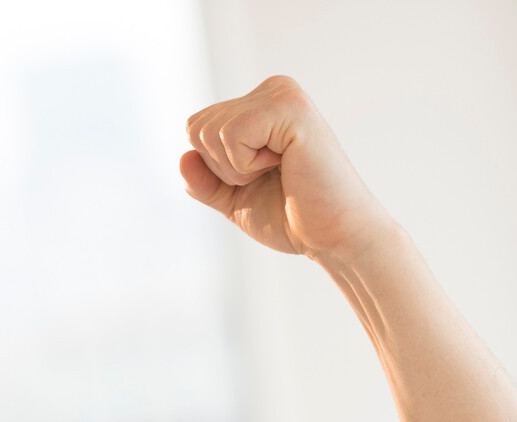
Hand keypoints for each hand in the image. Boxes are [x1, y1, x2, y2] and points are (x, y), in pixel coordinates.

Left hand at [180, 76, 394, 261]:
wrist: (332, 237)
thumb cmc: (291, 217)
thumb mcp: (233, 199)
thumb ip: (204, 181)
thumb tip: (183, 157)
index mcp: (259, 104)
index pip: (196, 129)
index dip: (214, 169)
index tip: (259, 178)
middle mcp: (272, 89)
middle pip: (196, 127)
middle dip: (221, 168)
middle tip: (269, 177)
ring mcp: (282, 94)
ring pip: (209, 132)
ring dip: (236, 169)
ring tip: (279, 171)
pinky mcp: (290, 107)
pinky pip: (230, 135)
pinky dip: (246, 165)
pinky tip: (285, 165)